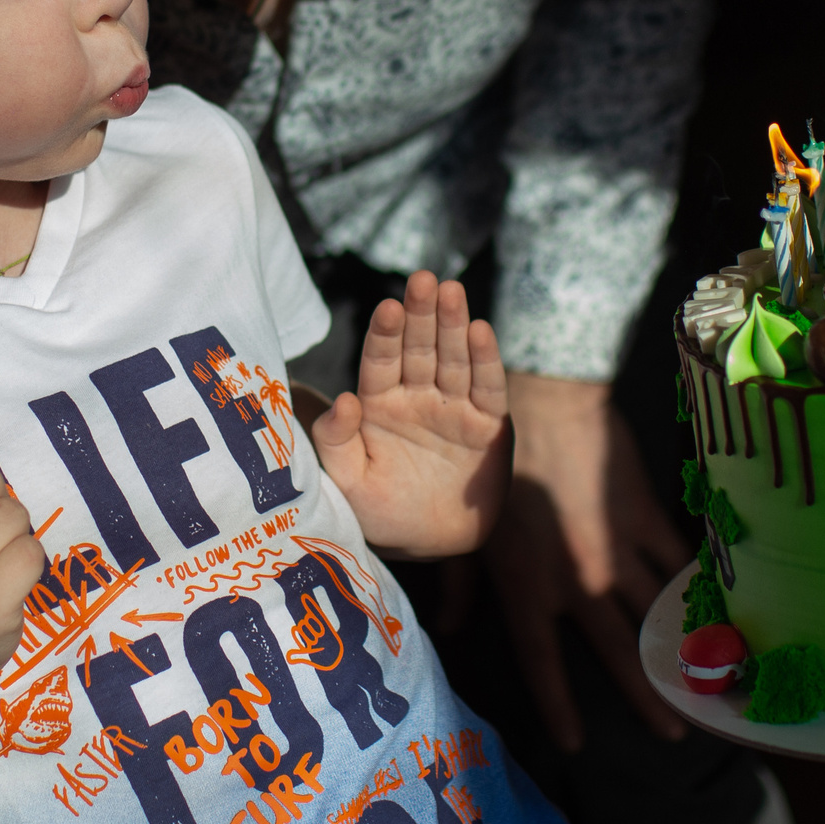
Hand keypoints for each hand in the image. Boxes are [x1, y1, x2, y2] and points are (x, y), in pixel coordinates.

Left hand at [314, 271, 511, 557]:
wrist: (429, 543)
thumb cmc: (382, 512)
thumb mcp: (347, 482)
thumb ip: (337, 441)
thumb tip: (342, 399)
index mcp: (380, 404)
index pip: (381, 360)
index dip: (384, 334)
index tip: (386, 307)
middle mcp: (417, 397)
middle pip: (420, 348)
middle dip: (421, 314)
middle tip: (423, 280)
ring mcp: (454, 408)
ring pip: (454, 359)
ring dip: (454, 325)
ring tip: (452, 291)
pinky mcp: (487, 425)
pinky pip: (487, 388)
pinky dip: (486, 361)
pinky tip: (482, 332)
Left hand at [487, 373, 694, 751]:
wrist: (544, 403)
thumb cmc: (498, 464)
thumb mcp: (472, 530)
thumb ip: (464, 584)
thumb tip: (450, 628)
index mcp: (528, 588)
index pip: (543, 664)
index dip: (560, 707)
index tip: (576, 743)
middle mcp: (576, 583)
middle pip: (619, 653)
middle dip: (646, 695)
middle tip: (674, 733)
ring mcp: (618, 553)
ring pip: (657, 615)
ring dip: (683, 649)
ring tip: (710, 678)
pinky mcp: (646, 519)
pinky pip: (677, 561)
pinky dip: (696, 583)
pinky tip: (717, 603)